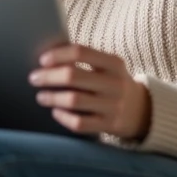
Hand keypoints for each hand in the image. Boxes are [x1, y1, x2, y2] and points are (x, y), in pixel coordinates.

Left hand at [29, 44, 151, 139]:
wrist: (143, 110)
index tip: (42, 60)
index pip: (81, 52)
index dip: (58, 55)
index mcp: (113, 63)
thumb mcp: (108, 67)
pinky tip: (56, 112)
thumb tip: (48, 55)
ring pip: (74, 100)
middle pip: (73, 76)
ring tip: (41, 96)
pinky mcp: (109, 125)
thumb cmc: (114, 82)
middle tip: (34, 78)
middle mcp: (115, 83)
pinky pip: (80, 123)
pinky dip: (64, 117)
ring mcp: (113, 105)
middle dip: (48, 77)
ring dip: (52, 97)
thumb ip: (85, 59)